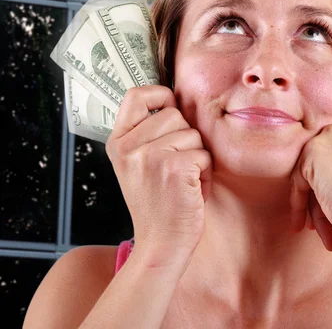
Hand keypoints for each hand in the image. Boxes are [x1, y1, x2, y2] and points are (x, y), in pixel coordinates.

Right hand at [106, 86, 212, 268]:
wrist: (161, 245)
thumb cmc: (158, 203)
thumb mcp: (138, 164)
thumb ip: (148, 133)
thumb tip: (173, 100)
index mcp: (118, 143)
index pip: (135, 95)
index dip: (159, 94)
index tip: (170, 107)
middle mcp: (128, 148)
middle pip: (174, 114)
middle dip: (186, 138)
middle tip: (178, 167)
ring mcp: (149, 157)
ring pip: (193, 134)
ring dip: (197, 157)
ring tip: (184, 181)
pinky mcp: (173, 168)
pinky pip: (204, 154)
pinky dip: (206, 173)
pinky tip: (193, 191)